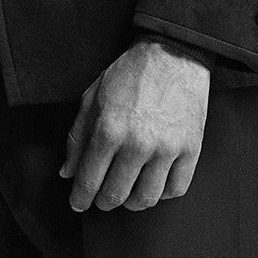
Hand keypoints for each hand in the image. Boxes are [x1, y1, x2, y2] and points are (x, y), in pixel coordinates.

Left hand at [61, 38, 210, 213]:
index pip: (89, 181)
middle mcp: (137, 144)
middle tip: (102, 199)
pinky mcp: (190, 149)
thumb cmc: (131, 73)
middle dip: (103, 202)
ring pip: (146, 198)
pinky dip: (161, 194)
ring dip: (131, 202)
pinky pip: (175, 189)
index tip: (78, 203)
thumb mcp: (92, 98)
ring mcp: (166, 149)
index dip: (80, 198)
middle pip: (116, 195)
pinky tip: (153, 183)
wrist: (173, 54)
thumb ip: (77, 138)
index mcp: (109, 130)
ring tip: (128, 193)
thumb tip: (67, 172)